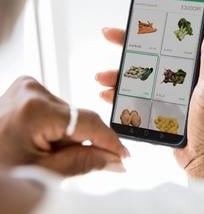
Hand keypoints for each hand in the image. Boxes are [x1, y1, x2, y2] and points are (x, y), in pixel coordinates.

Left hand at [0, 76, 128, 175]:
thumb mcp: (43, 173)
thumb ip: (84, 163)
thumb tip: (113, 160)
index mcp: (35, 109)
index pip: (88, 122)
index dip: (109, 141)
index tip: (123, 156)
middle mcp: (31, 90)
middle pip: (77, 118)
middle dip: (83, 142)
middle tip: (78, 164)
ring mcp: (26, 87)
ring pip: (67, 114)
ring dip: (68, 135)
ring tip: (47, 154)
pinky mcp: (24, 89)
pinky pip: (55, 109)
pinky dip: (56, 128)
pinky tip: (41, 142)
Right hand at [96, 19, 203, 200]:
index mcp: (201, 68)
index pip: (176, 41)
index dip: (158, 28)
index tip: (141, 18)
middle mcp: (186, 78)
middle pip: (154, 55)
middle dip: (131, 47)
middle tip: (112, 36)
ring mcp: (173, 94)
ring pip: (143, 77)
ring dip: (121, 74)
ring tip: (104, 76)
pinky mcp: (163, 110)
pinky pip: (139, 97)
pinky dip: (123, 95)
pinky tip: (110, 95)